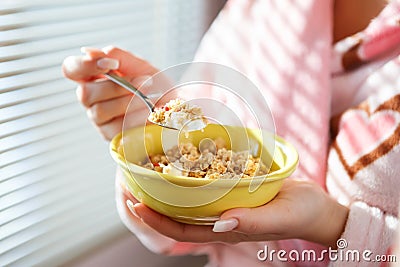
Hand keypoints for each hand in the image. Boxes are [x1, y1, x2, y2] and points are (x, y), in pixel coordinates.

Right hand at [62, 46, 158, 139]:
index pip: (71, 69)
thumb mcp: (139, 66)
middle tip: (146, 81)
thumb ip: (117, 57)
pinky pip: (117, 128)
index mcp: (93, 77)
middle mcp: (92, 100)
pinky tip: (150, 113)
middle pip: (85, 93)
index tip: (112, 65)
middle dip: (117, 87)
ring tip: (151, 96)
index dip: (85, 66)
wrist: (177, 106)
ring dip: (129, 101)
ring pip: (100, 111)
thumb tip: (88, 52)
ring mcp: (100, 120)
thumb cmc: (155, 85)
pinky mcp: (112, 137)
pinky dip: (136, 118)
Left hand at [122, 178, 348, 247]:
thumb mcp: (280, 216)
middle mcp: (221, 219)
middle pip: (178, 215)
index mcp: (227, 230)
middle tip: (131, 183)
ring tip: (148, 170)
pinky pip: (206, 186)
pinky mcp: (234, 192)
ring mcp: (226, 206)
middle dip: (153, 203)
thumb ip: (253, 222)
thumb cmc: (300, 213)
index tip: (135, 204)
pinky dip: (190, 177)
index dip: (157, 221)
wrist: (315, 207)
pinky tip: (182, 161)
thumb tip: (221, 225)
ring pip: (188, 202)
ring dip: (167, 189)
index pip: (182, 231)